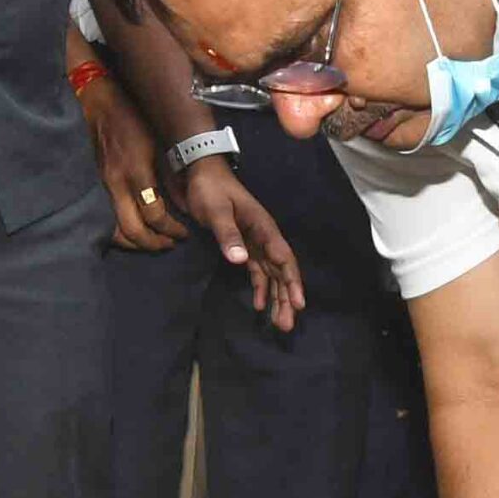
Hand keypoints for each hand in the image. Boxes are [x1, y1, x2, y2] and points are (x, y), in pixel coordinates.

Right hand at [80, 79, 184, 251]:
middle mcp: (118, 184)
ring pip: (116, 231)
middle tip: (170, 244)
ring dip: (136, 243)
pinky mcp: (97, 187)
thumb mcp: (158, 143)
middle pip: (133, 230)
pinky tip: (134, 232)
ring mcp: (104, 187)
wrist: (100, 105)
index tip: (183, 232)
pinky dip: (120, 233)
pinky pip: (107, 220)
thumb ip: (168, 174)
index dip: (171, 229)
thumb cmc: (133, 119)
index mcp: (136, 172)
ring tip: (154, 242)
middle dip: (154, 243)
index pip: (154, 214)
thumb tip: (182, 202)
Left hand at [177, 157, 305, 332]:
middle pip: (282, 272)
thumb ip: (228, 234)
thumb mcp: (216, 210)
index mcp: (263, 228)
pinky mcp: (244, 246)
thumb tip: (240, 261)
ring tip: (279, 324)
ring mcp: (255, 242)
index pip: (284, 258)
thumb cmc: (210, 188)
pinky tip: (260, 306)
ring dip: (277, 298)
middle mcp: (264, 238)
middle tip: (287, 325)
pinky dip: (260, 288)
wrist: (199, 172)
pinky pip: (258, 271)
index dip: (292, 282)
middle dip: (287, 298)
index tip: (299, 304)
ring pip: (272, 275)